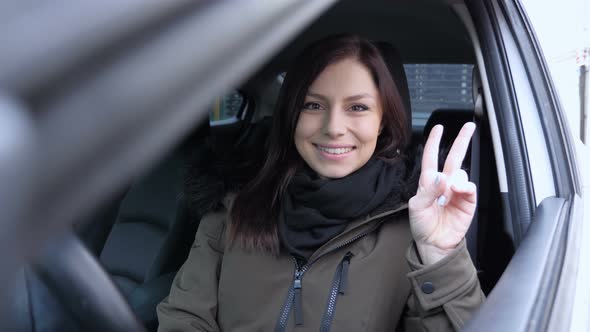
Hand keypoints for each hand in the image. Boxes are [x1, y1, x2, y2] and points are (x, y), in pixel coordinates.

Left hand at [408, 123, 476, 264]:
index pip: (431, 158)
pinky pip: (470, 188)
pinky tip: (459, 190)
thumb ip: (429, 191)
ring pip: (461, 173)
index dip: (434, 143)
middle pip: (453, 158)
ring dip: (455, 177)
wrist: (434, 244)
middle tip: (469, 127)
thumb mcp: (417, 208)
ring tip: (448, 193)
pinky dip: (465, 186)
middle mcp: (444, 184)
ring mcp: (457, 192)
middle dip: (461, 142)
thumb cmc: (422, 226)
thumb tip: (441, 177)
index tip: (439, 129)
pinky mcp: (467, 202)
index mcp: (428, 182)